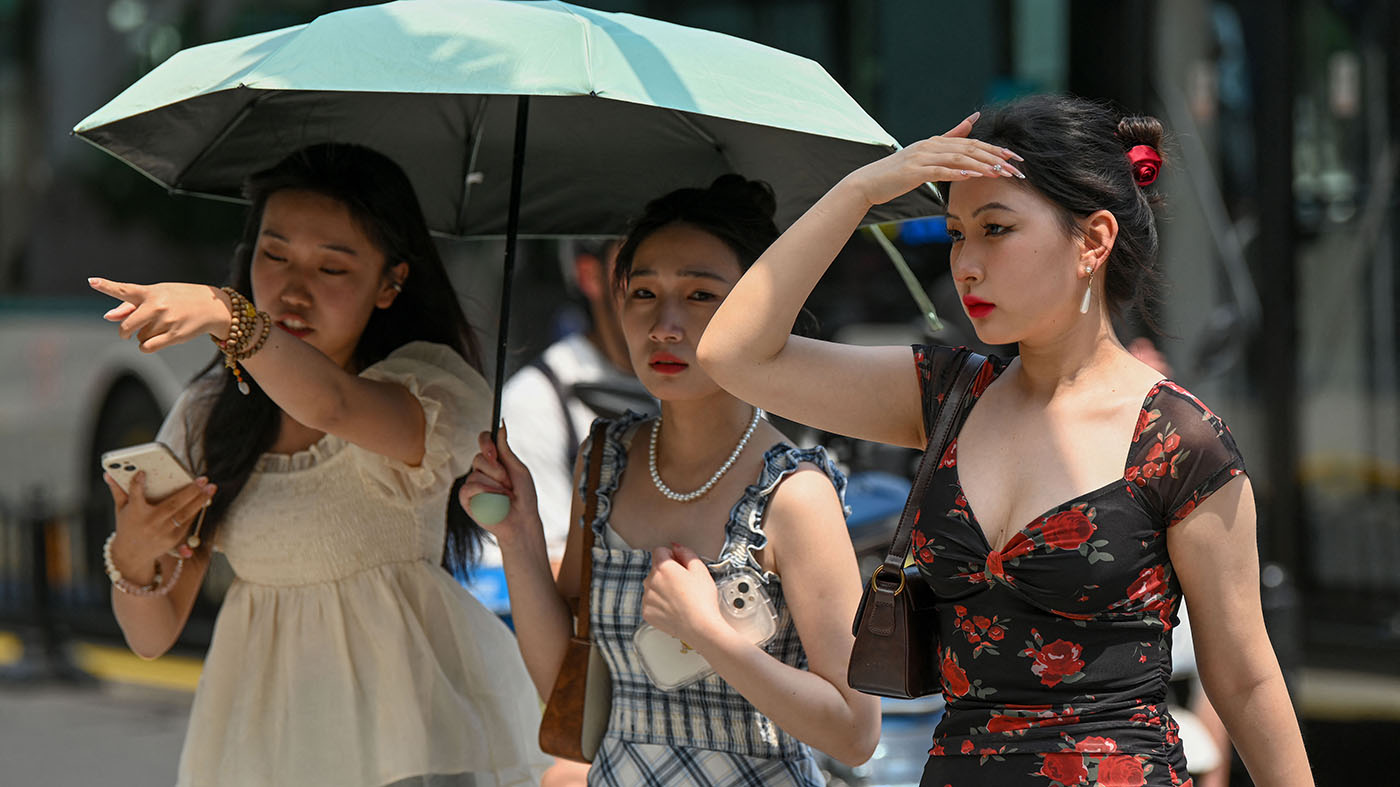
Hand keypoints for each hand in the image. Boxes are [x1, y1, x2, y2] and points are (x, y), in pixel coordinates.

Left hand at [88, 277, 233, 351]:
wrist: (213, 307)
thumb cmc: (180, 299)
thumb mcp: (158, 295)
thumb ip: (130, 306)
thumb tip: (107, 317)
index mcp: (151, 292)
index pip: (125, 289)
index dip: (106, 286)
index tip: (91, 281)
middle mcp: (157, 305)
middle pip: (127, 325)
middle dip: (124, 332)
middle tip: (127, 333)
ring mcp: (166, 321)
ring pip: (139, 337)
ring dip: (144, 336)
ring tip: (161, 327)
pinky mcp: (174, 335)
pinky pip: (147, 347)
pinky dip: (146, 347)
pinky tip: (155, 341)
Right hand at [104, 471, 215, 583]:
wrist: (131, 555)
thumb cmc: (127, 525)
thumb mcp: (121, 509)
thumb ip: (118, 490)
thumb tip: (108, 473)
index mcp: (135, 513)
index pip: (135, 496)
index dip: (137, 484)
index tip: (142, 473)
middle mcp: (150, 523)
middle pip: (173, 505)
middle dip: (190, 491)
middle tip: (203, 478)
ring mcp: (163, 533)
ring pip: (185, 515)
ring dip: (200, 500)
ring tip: (210, 488)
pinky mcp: (173, 539)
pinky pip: (187, 523)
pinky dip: (196, 511)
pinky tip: (204, 499)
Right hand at [456, 425, 539, 544]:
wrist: (523, 520)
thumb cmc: (524, 496)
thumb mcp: (518, 469)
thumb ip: (506, 450)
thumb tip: (501, 425)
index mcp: (495, 460)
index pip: (484, 441)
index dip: (486, 442)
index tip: (494, 452)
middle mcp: (482, 470)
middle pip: (479, 457)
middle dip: (496, 470)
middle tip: (508, 483)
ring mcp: (473, 484)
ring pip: (475, 474)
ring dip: (494, 485)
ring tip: (505, 496)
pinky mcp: (467, 499)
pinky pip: (468, 488)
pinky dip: (483, 492)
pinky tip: (494, 500)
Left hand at [642, 543, 727, 647]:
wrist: (700, 628)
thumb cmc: (702, 601)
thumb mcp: (700, 570)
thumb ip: (686, 553)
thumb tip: (677, 548)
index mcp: (663, 567)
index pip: (659, 551)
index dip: (672, 556)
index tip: (679, 564)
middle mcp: (650, 581)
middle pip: (656, 569)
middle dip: (667, 573)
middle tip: (684, 584)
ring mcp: (647, 598)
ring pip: (652, 586)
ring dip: (662, 589)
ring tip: (680, 598)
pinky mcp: (647, 613)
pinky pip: (651, 603)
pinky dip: (659, 604)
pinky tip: (674, 608)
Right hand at [843, 112, 1024, 206]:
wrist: (869, 183)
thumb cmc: (897, 172)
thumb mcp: (926, 152)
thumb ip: (951, 135)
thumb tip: (973, 118)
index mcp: (936, 142)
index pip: (972, 143)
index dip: (995, 149)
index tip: (1015, 157)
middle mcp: (931, 145)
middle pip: (970, 149)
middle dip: (995, 158)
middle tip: (1015, 167)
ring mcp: (922, 157)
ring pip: (959, 158)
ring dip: (982, 166)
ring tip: (1000, 173)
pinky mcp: (913, 171)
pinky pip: (940, 170)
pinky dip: (957, 172)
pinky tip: (972, 175)